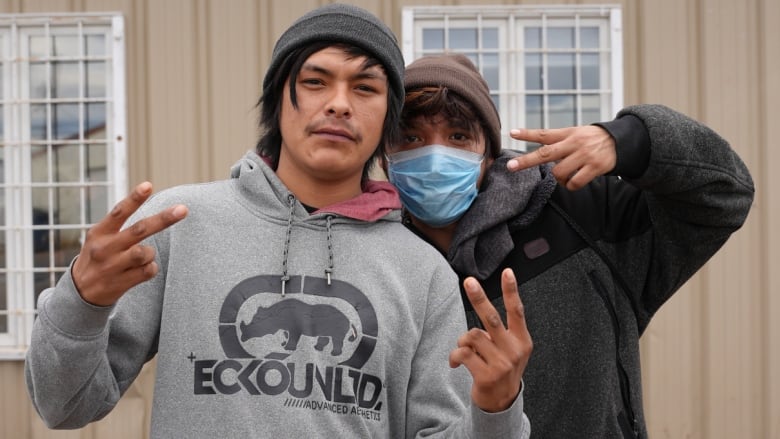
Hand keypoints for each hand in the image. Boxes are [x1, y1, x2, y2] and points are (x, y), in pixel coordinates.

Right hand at [72, 182, 187, 305]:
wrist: (80, 292)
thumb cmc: (98, 256)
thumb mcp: (98, 237)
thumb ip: (118, 223)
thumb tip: (144, 201)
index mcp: (99, 232)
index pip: (119, 212)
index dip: (134, 198)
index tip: (148, 185)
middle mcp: (105, 248)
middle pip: (139, 230)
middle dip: (163, 219)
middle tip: (183, 209)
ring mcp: (113, 267)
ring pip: (146, 252)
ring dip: (150, 253)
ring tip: (139, 257)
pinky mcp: (122, 283)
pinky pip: (149, 270)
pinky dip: (150, 268)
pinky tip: (138, 271)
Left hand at [449, 268, 532, 411]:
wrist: (502, 403)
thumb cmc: (502, 370)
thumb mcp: (511, 351)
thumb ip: (500, 333)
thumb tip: (478, 322)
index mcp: (522, 340)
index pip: (517, 310)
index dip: (511, 290)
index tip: (507, 272)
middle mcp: (514, 350)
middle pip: (492, 318)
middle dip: (479, 298)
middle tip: (469, 282)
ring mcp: (501, 364)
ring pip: (472, 336)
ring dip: (463, 341)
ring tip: (465, 350)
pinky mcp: (486, 375)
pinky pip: (463, 354)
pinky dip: (455, 357)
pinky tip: (457, 363)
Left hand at [506, 125, 616, 189]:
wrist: (620, 140)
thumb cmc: (591, 140)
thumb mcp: (575, 133)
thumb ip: (558, 142)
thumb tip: (540, 157)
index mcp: (567, 134)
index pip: (544, 133)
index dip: (527, 134)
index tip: (511, 133)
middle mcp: (574, 143)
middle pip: (545, 153)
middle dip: (526, 161)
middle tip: (510, 167)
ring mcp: (584, 155)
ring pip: (559, 173)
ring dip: (558, 179)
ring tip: (565, 175)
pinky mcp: (595, 167)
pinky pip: (574, 183)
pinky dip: (570, 185)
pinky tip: (574, 181)